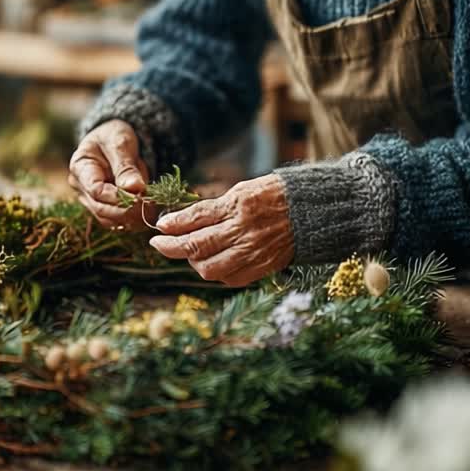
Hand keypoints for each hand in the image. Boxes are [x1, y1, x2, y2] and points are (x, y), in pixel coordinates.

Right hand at [68, 120, 152, 229]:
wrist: (113, 139)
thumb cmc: (114, 136)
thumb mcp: (120, 143)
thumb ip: (125, 166)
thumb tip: (134, 188)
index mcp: (80, 167)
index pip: (96, 191)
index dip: (118, 197)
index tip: (141, 196)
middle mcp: (81, 188)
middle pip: (102, 209)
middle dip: (128, 211)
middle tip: (152, 206)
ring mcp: (90, 201)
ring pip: (109, 220)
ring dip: (132, 218)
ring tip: (153, 208)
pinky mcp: (103, 208)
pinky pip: (117, 221)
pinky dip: (133, 220)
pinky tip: (148, 212)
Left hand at [149, 174, 293, 286]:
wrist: (310, 213)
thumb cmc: (273, 196)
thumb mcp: (241, 191)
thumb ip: (212, 208)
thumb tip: (179, 221)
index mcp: (238, 206)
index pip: (196, 218)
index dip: (172, 225)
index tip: (159, 228)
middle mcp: (244, 231)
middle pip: (197, 246)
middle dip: (171, 247)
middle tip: (159, 244)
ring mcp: (252, 253)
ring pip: (209, 268)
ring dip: (193, 262)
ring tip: (190, 252)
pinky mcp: (260, 268)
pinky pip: (229, 279)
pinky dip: (215, 272)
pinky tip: (212, 261)